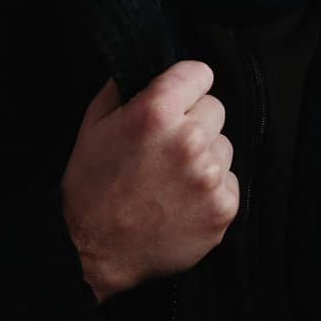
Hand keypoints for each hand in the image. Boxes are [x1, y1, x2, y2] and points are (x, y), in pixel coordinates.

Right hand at [60, 60, 239, 302]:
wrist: (93, 252)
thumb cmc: (91, 186)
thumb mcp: (94, 124)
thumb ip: (125, 86)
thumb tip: (150, 68)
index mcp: (157, 112)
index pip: (200, 73)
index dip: (186, 87)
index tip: (177, 101)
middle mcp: (189, 140)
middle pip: (215, 109)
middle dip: (194, 122)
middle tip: (166, 148)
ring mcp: (209, 176)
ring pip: (224, 146)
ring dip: (205, 157)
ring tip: (171, 179)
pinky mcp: (223, 208)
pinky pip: (230, 182)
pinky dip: (212, 191)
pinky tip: (182, 202)